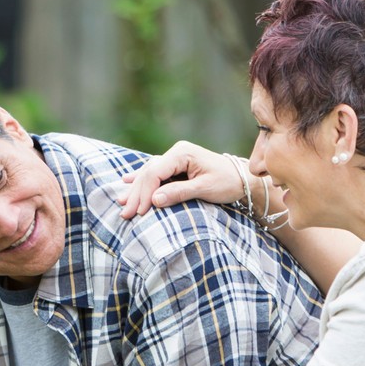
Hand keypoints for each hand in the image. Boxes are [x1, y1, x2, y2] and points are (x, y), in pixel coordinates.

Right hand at [119, 140, 245, 219]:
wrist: (242, 178)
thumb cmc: (228, 182)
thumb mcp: (205, 188)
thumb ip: (179, 192)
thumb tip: (154, 200)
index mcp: (182, 153)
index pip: (155, 173)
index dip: (144, 193)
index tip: (139, 211)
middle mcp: (176, 152)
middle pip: (148, 173)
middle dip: (136, 194)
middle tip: (125, 213)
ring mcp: (175, 158)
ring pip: (148, 173)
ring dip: (136, 189)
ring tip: (122, 203)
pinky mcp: (176, 165)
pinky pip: (154, 173)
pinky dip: (141, 180)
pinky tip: (127, 181)